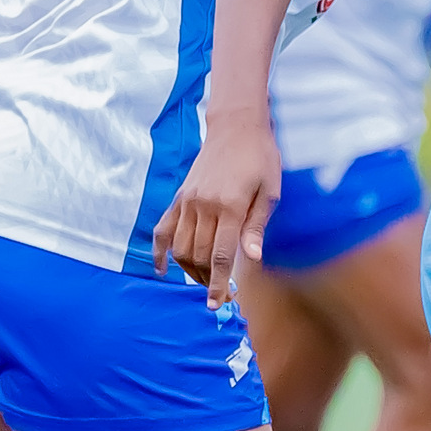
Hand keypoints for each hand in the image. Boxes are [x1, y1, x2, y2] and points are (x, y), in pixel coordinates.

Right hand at [151, 117, 283, 307]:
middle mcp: (205, 206)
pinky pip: (163, 229)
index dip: (219, 284)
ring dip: (191, 270)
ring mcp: (188, 201)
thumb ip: (257, 227)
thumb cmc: (261, 158)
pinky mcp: (179, 197)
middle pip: (200, 256)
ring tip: (205, 280)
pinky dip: (160, 251)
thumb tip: (251, 259)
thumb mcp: (270, 191)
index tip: (218, 304)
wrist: (236, 126)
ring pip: (181, 247)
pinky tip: (163, 269)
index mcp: (231, 206)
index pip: (221, 256)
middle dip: (209, 280)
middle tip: (222, 294)